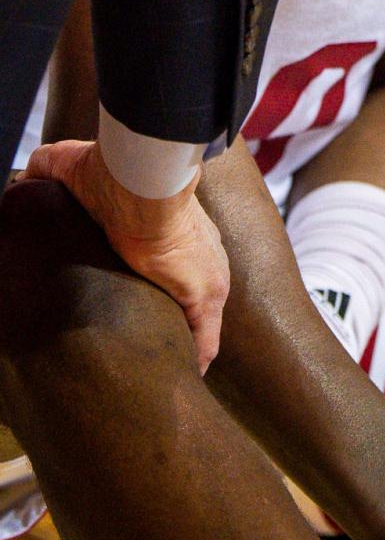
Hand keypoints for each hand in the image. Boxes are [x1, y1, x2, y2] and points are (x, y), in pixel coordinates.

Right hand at [23, 139, 229, 372]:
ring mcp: (207, 278)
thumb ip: (49, 171)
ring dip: (182, 341)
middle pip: (190, 298)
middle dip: (172, 318)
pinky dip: (197, 355)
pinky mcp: (205, 295)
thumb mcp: (71, 166)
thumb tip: (22, 179)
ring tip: (159, 362)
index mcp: (179, 232)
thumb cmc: (111, 177)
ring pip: (198, 322)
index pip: (175, 266)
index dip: (162, 285)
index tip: (144, 302)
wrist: (139, 186)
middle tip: (146, 342)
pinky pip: (206, 338)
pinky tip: (186, 373)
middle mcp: (200, 256)